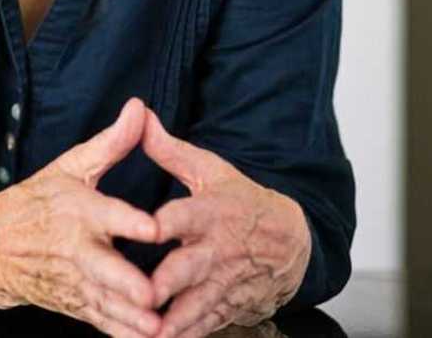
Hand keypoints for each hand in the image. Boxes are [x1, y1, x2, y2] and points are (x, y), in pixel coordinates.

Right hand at [0, 97, 161, 337]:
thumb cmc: (36, 202)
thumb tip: (139, 108)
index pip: (106, 215)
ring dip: (130, 317)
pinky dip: (122, 334)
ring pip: (105, 303)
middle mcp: (76, 249)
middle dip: (127, 283)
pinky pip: (100, 323)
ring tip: (158, 328)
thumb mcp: (69, 167)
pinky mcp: (75, 304)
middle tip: (152, 294)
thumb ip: (110, 143)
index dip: (129, 221)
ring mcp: (74, 281)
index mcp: (79, 210)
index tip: (154, 228)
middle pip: (104, 268)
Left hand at [142, 107, 311, 337]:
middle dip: (169, 282)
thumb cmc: (241, 202)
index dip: (167, 222)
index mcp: (211, 212)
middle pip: (191, 267)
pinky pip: (206, 324)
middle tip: (145, 293)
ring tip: (151, 332)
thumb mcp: (210, 171)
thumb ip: (169, 150)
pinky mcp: (228, 305)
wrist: (293, 242)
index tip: (147, 229)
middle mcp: (217, 250)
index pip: (187, 215)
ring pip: (198, 304)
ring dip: (175, 320)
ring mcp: (224, 282)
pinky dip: (188, 334)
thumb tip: (138, 115)